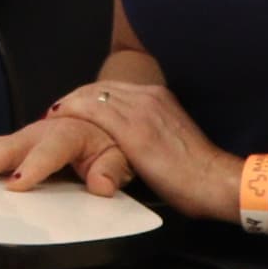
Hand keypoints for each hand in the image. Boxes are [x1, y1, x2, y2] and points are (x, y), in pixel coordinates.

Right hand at [0, 109, 130, 197]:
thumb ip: (111, 170)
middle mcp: (39, 133)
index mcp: (67, 135)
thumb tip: (102, 185)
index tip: (16, 184)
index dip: (33, 168)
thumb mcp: (120, 157)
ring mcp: (24, 136)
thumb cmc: (108, 142)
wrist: (100, 119)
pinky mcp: (14, 143)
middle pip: (9, 148)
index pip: (48, 153)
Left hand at [42, 78, 229, 215]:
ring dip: (70, 104)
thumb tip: (132, 140)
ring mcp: (142, 110)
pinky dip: (74, 112)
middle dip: (75, 98)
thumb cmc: (196, 172)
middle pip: (99, 88)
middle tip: (56, 112)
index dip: (88, 97)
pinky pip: (95, 111)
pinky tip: (59, 119)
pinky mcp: (135, 129)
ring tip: (52, 116)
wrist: (215, 180)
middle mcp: (149, 96)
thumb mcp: (170, 140)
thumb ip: (150, 131)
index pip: (113, 89)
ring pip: (93, 96)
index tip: (73, 107)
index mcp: (159, 98)